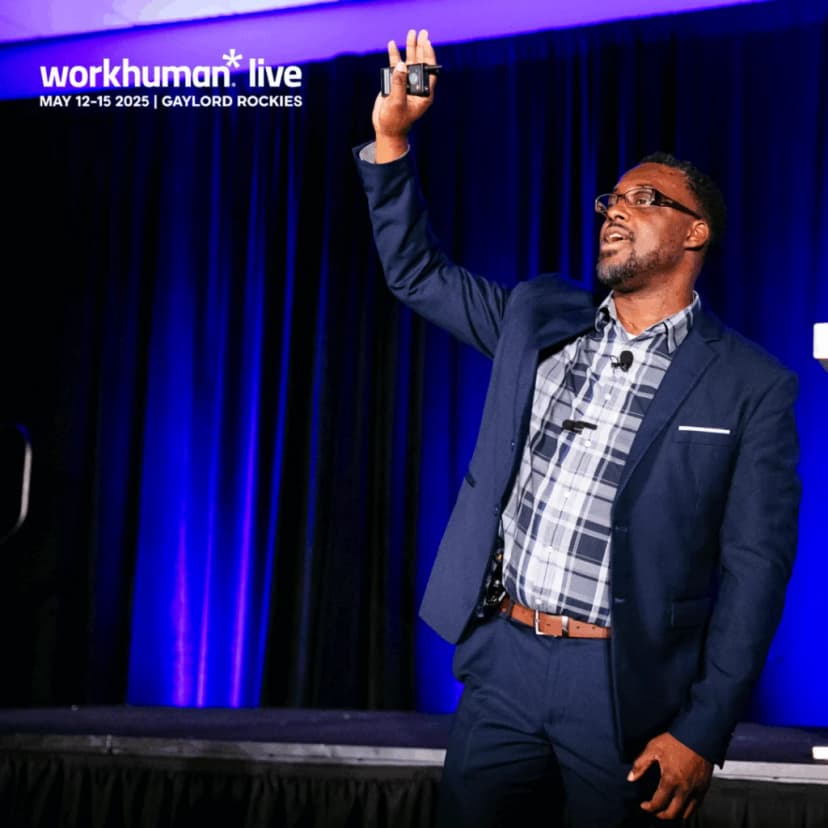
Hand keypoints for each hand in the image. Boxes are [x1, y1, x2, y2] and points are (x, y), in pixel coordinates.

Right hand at [371, 28, 437, 161]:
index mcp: (424, 94)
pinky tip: (392, 44)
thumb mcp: (397, 103)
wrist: (385, 129)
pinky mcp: (396, 84)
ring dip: (410, 48)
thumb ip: (399, 85)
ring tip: (411, 33)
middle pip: (421, 63)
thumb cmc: (395, 122)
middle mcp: (417, 86)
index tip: (427, 43)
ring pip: (409, 62)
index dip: (429, 57)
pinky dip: (394, 56)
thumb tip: (401, 66)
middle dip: (421, 47)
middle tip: (422, 32)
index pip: (430, 71)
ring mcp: (406, 84)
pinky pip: (396, 67)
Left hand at [628, 732, 712, 820]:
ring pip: (686, 813)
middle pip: (672, 813)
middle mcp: (684, 789)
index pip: (658, 803)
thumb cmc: (676, 740)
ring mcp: (696, 790)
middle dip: (661, 815)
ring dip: (675, 814)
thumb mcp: (653, 748)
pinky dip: (688, 809)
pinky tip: (681, 803)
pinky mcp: (704, 788)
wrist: (699, 735)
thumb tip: (631, 777)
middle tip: (655, 811)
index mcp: (670, 780)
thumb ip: (640, 764)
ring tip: (667, 809)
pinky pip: (697, 806)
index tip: (644, 805)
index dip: (649, 807)